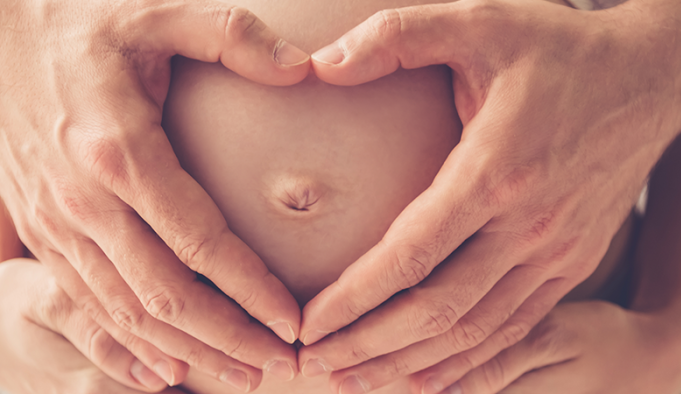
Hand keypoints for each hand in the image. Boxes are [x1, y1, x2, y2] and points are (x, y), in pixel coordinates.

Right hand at [0, 0, 309, 388]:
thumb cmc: (80, 23)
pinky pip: (86, 306)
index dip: (252, 289)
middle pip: (166, 295)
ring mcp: (56, 223)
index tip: (293, 319)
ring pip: (127, 313)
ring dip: (187, 351)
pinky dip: (128, 345)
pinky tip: (164, 368)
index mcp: (121, 150)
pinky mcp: (41, 231)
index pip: (200, 242)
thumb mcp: (158, 12)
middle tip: (281, 364)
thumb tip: (304, 69)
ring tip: (240, 373)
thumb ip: (233, 36)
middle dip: (229, 337)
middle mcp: (84, 201)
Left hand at [297, 0, 680, 391]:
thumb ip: (397, 37)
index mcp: (496, 171)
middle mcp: (529, 226)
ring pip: (475, 333)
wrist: (650, 77)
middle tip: (314, 365)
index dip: (353, 297)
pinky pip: (514, 330)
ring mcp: (556, 254)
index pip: (410, 255)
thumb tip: (322, 64)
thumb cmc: (559, 50)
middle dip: (369, 345)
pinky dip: (468, 362)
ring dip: (411, 363)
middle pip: (438, 310)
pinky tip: (428, 376)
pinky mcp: (572, 265)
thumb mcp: (480, 20)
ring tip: (357, 381)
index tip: (307, 323)